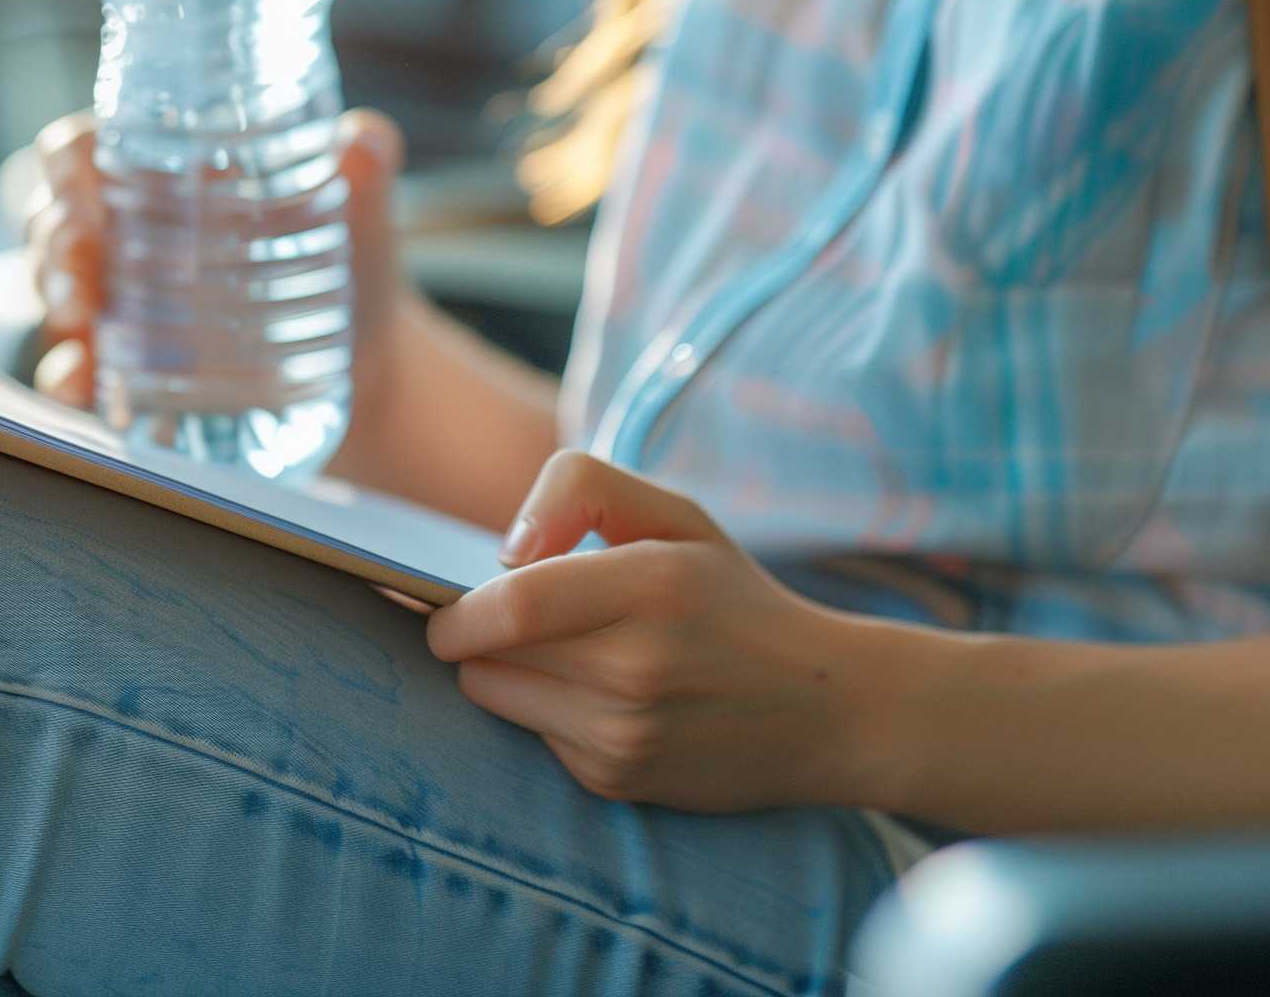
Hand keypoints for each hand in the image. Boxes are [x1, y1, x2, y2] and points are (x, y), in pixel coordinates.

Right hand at [22, 107, 414, 423]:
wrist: (366, 365)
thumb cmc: (349, 264)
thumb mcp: (358, 212)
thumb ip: (365, 164)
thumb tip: (364, 139)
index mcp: (161, 178)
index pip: (82, 150)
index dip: (65, 160)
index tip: (80, 179)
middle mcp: (126, 237)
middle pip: (54, 220)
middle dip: (53, 239)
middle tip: (81, 262)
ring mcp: (121, 306)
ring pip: (52, 290)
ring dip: (51, 298)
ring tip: (79, 315)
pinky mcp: (131, 372)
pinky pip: (76, 372)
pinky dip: (69, 378)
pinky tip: (84, 382)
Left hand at [425, 450, 871, 811]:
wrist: (826, 710)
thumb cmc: (732, 599)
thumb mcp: (676, 515)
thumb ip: (583, 490)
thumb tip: (508, 550)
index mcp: (652, 586)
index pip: (512, 605)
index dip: (456, 608)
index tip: (443, 602)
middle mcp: (637, 667)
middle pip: (489, 652)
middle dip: (470, 632)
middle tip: (494, 616)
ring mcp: (626, 732)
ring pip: (497, 695)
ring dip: (502, 670)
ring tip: (557, 652)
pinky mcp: (617, 779)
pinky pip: (534, 735)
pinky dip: (544, 711)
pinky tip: (597, 698)